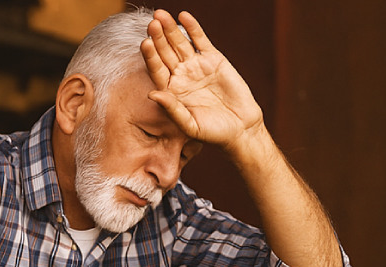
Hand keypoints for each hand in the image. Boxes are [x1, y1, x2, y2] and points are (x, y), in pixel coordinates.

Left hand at [140, 10, 263, 149]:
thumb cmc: (212, 132)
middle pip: (165, 53)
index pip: (156, 69)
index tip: (145, 43)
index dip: (150, 56)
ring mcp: (195, 65)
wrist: (240, 128)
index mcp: (170, 90)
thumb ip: (172, 109)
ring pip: (180, 43)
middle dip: (158, 38)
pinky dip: (192, 28)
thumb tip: (152, 94)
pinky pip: (200, 40)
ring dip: (170, 29)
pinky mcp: (213, 59)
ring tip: (161, 15)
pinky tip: (183, 16)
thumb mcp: (190, 125)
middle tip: (151, 23)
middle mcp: (180, 75)